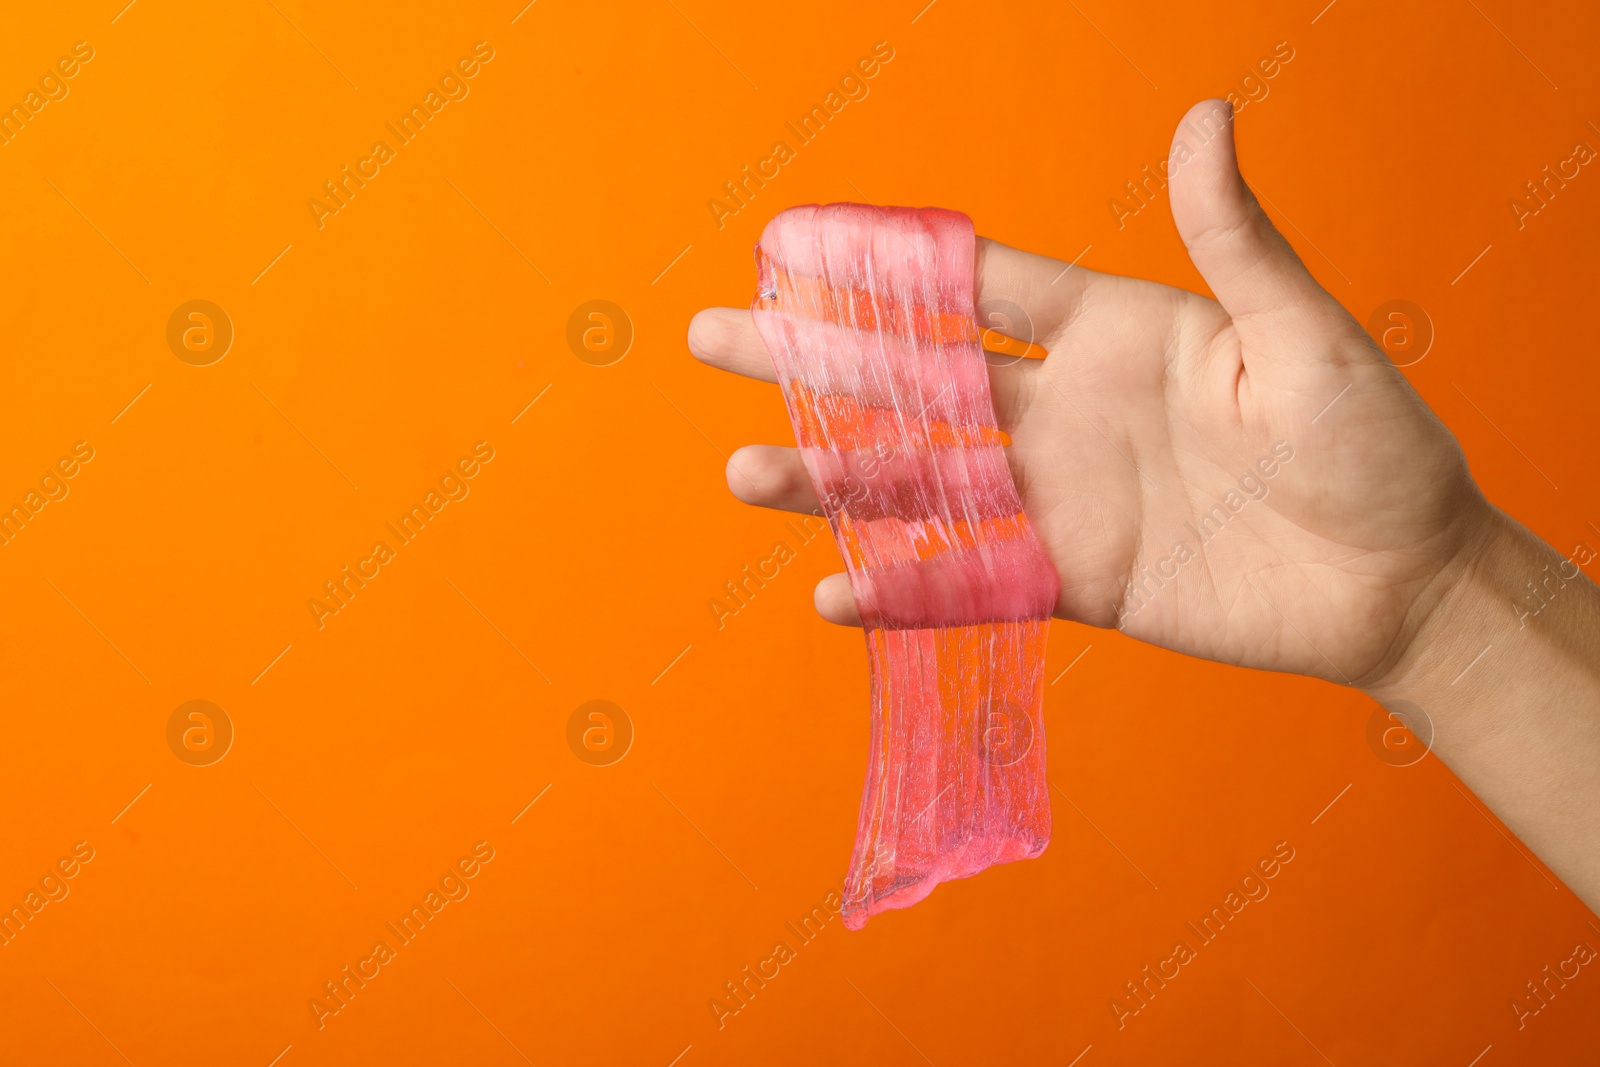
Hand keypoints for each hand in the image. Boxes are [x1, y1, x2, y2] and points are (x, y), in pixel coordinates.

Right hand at [688, 98, 1490, 689]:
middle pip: (914, 378)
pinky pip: (973, 582)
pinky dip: (906, 589)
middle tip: (713, 336)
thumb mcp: (1306, 337)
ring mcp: (1063, 498)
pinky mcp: (1076, 579)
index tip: (791, 239)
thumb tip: (1204, 117)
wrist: (1404, 580)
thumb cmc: (1374, 443)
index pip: (974, 287)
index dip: (884, 262)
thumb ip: (1236, 243)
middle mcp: (1066, 409)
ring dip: (830, 477)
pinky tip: (833, 593)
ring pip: (922, 481)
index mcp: (1113, 331)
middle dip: (813, 357)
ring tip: (742, 471)